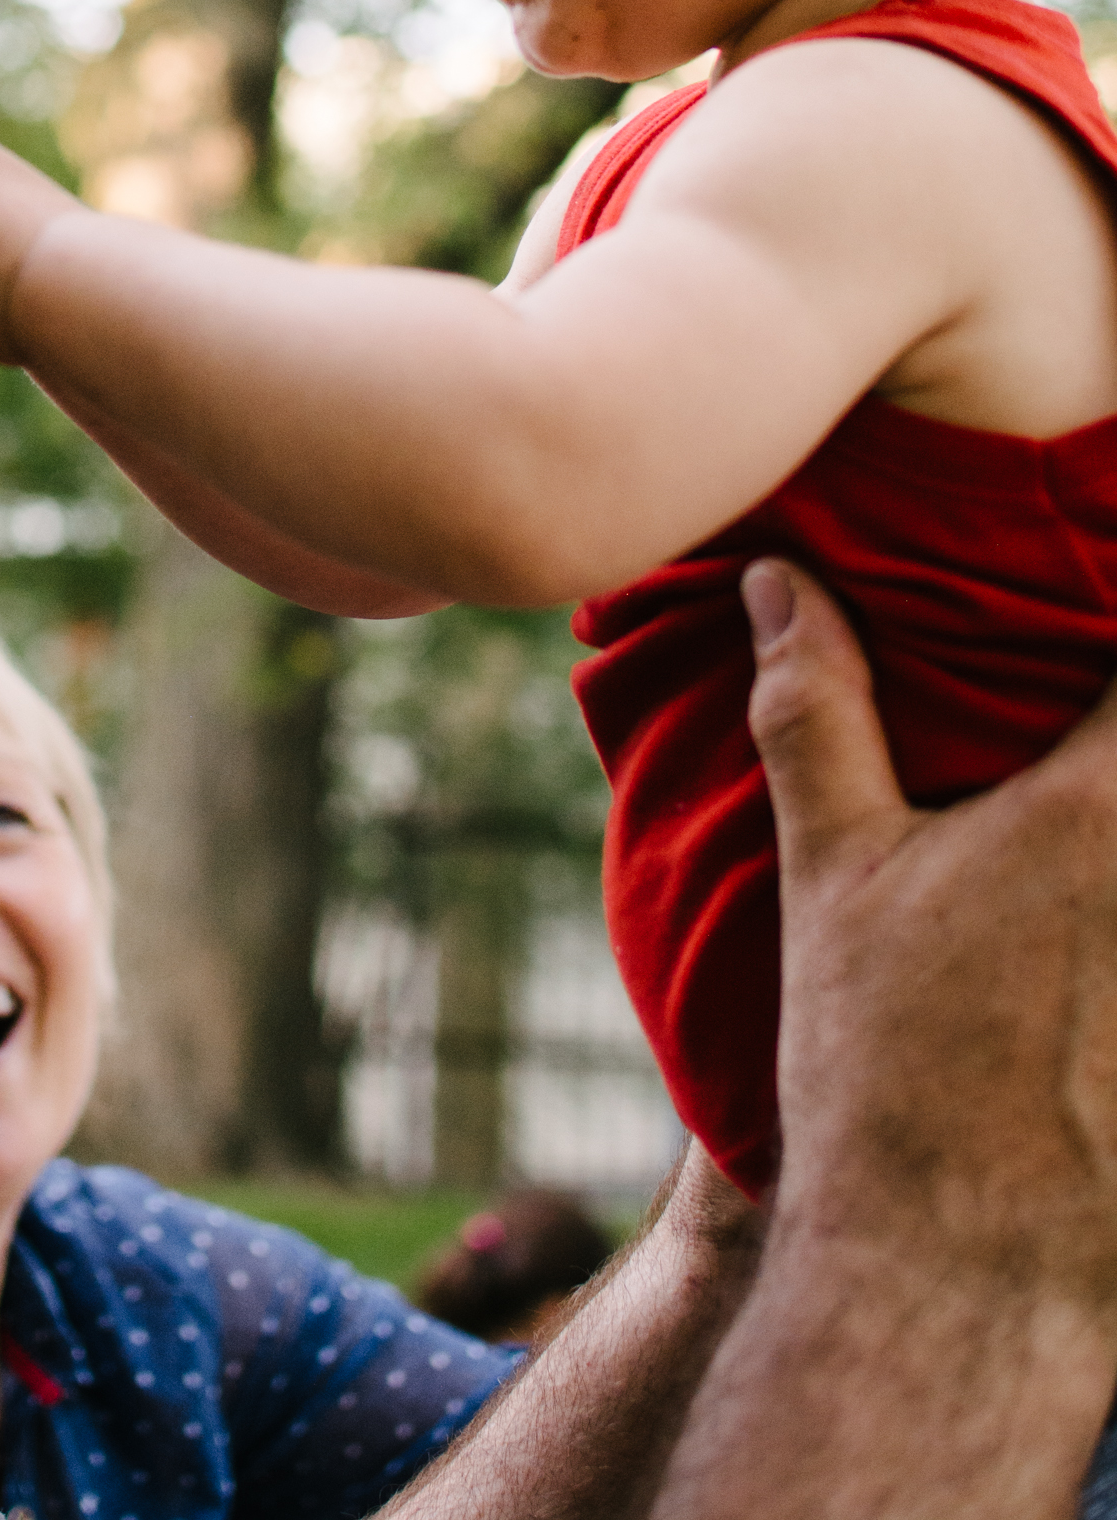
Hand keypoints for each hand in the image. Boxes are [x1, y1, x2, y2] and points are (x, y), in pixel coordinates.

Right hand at [748, 553, 1116, 1323]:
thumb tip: (780, 578)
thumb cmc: (886, 1068)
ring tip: (1078, 854)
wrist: (961, 1285)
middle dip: (1112, 732)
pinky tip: (1095, 955)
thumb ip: (816, 709)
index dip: (1110, 600)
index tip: (1087, 589)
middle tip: (1075, 704)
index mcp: (1107, 809)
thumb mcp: (833, 870)